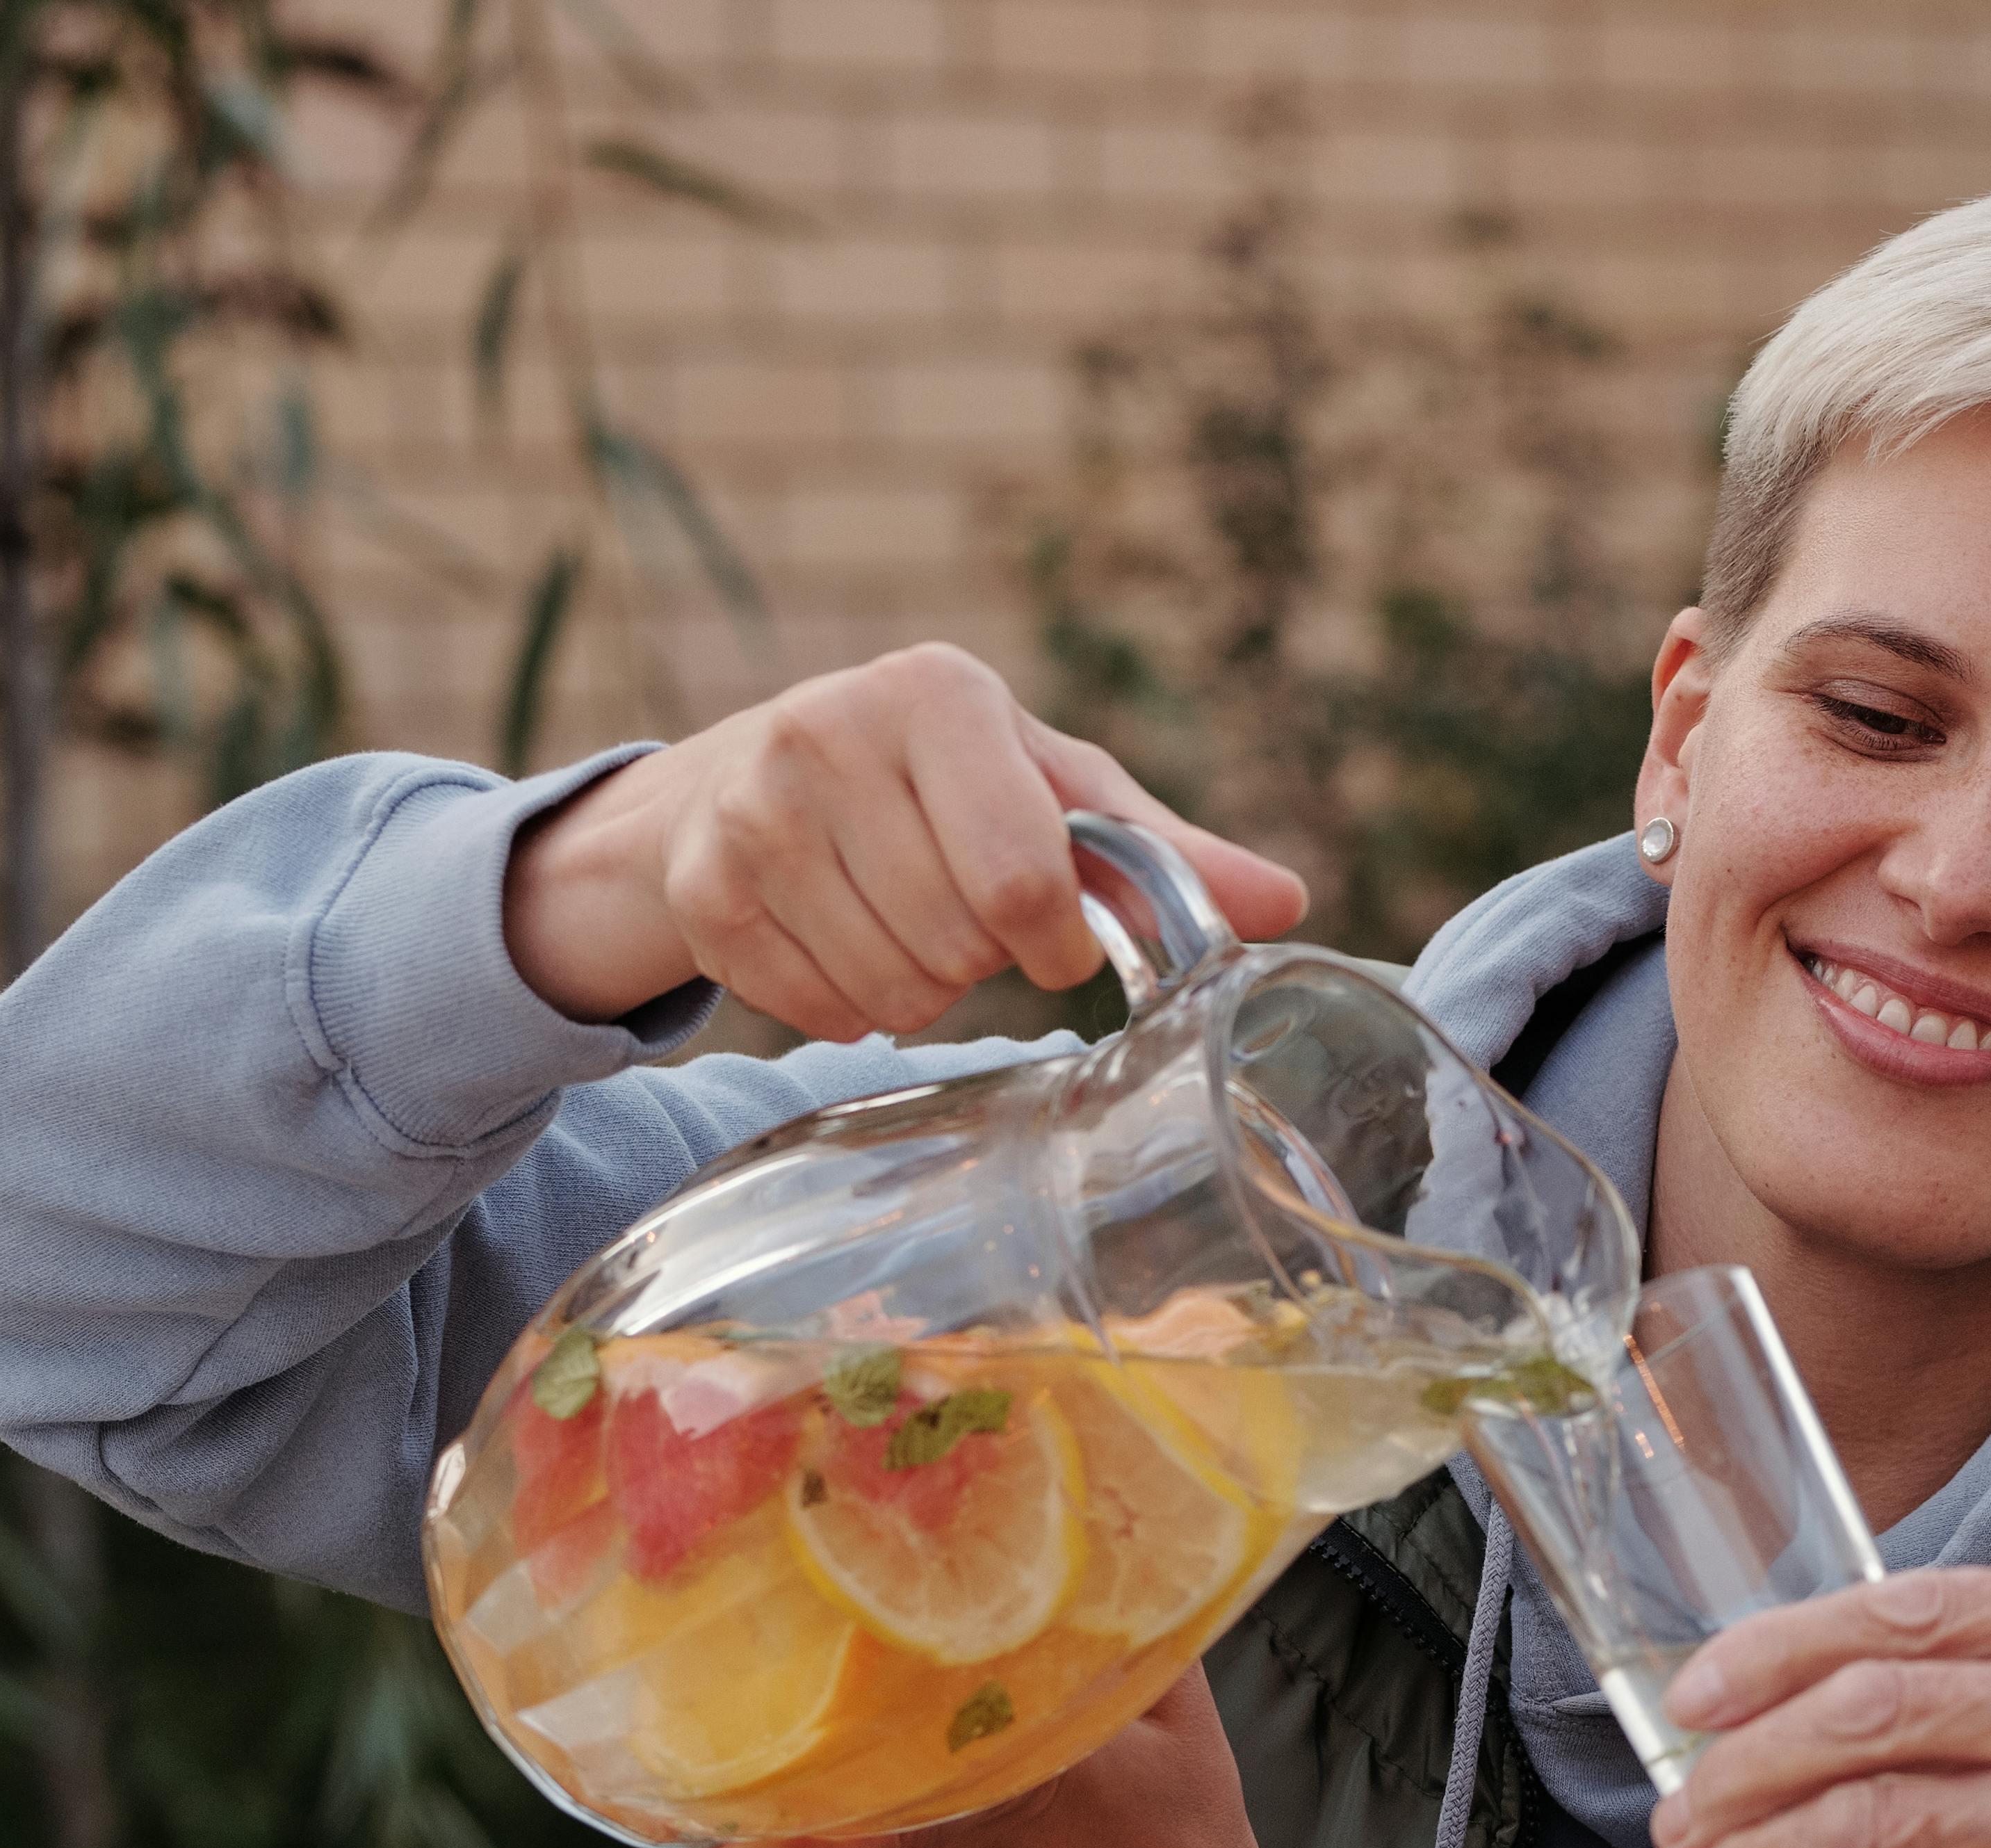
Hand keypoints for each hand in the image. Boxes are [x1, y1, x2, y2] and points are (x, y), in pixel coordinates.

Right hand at [499, 641, 1311, 1030]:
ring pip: (891, 989)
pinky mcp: (704, 890)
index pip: (1022, 877)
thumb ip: (1161, 852)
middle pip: (958, 942)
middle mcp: (829, 732)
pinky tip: (841, 944)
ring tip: (903, 922)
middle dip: (981, 958)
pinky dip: (846, 1007)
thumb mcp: (1050, 790)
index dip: (1054, 937)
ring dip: (919, 989)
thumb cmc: (935, 783)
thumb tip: (1285, 903)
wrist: (744, 780)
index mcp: (936, 691)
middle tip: (960, 913)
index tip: (1052, 933)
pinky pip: (817, 1012)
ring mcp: (753, 812)